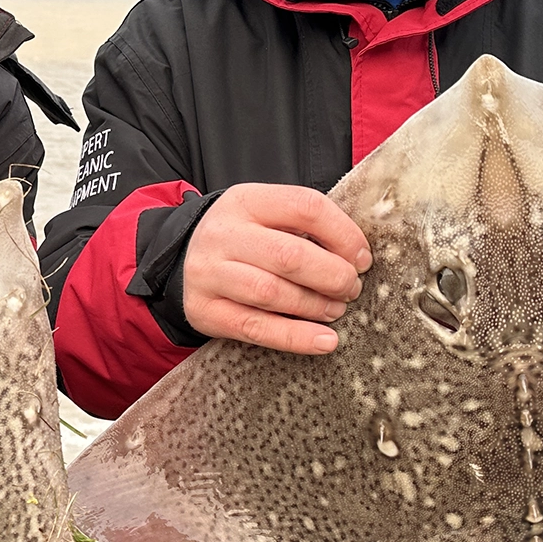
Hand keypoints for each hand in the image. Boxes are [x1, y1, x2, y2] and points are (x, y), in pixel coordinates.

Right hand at [182, 184, 371, 353]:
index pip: (305, 207)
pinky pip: (256, 328)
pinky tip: (325, 341)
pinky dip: (296, 337)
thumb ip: (305, 226)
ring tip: (336, 310)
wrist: (180, 261)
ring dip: (315, 306)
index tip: (362, 258)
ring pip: (272, 293)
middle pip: (290, 255)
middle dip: (333, 276)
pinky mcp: (205, 310)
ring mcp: (209, 273)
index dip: (344, 234)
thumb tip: (358, 256)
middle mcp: (223, 234)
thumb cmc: (243, 239)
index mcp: (246, 200)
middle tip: (351, 288)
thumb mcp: (265, 215)